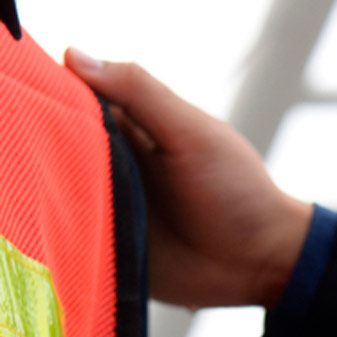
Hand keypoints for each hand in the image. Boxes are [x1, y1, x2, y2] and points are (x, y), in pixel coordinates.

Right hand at [64, 50, 310, 308]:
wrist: (263, 263)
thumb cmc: (238, 194)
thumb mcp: (193, 134)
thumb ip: (141, 93)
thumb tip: (75, 57)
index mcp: (132, 129)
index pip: (78, 104)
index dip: (63, 102)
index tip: (68, 114)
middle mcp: (116, 166)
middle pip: (64, 148)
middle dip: (57, 150)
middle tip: (74, 161)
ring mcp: (113, 207)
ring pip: (64, 192)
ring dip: (62, 192)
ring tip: (81, 196)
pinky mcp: (113, 248)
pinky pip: (78, 237)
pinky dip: (71, 232)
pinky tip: (78, 228)